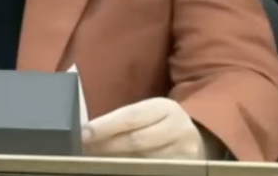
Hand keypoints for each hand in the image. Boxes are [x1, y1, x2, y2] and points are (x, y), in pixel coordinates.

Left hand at [82, 98, 208, 159]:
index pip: (130, 117)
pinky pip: (151, 171)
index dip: (105, 126)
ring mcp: (183, 152)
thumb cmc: (160, 123)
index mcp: (165, 107)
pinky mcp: (183, 168)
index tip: (84, 133)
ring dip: (115, 161)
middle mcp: (177, 128)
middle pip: (136, 141)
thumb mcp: (148, 113)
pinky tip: (116, 167)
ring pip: (142, 160)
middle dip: (107, 146)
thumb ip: (124, 119)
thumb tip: (88, 130)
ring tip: (96, 159)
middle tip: (85, 150)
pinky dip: (131, 170)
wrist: (194, 138)